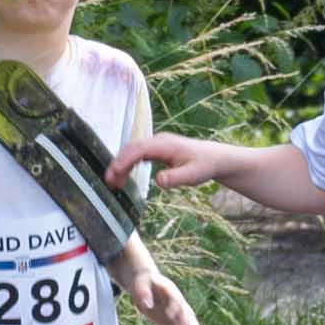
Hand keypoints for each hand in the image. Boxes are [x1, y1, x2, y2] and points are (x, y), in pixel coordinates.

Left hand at [117, 248, 201, 324]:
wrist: (148, 283)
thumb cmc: (143, 283)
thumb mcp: (140, 285)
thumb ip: (143, 294)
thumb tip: (146, 305)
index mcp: (170, 290)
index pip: (174, 299)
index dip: (174, 307)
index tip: (171, 316)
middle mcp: (178, 302)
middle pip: (186, 313)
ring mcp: (178, 312)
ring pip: (189, 324)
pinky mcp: (175, 320)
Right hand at [118, 131, 237, 190]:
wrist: (216, 158)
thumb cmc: (205, 166)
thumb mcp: (193, 175)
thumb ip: (176, 178)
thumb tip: (158, 180)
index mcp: (166, 145)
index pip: (139, 149)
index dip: (124, 160)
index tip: (113, 173)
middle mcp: (159, 141)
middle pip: (132, 148)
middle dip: (118, 163)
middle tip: (109, 182)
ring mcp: (157, 144)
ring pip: (133, 151)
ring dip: (122, 165)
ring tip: (114, 184)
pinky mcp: (157, 149)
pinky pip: (138, 154)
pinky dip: (129, 164)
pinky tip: (124, 177)